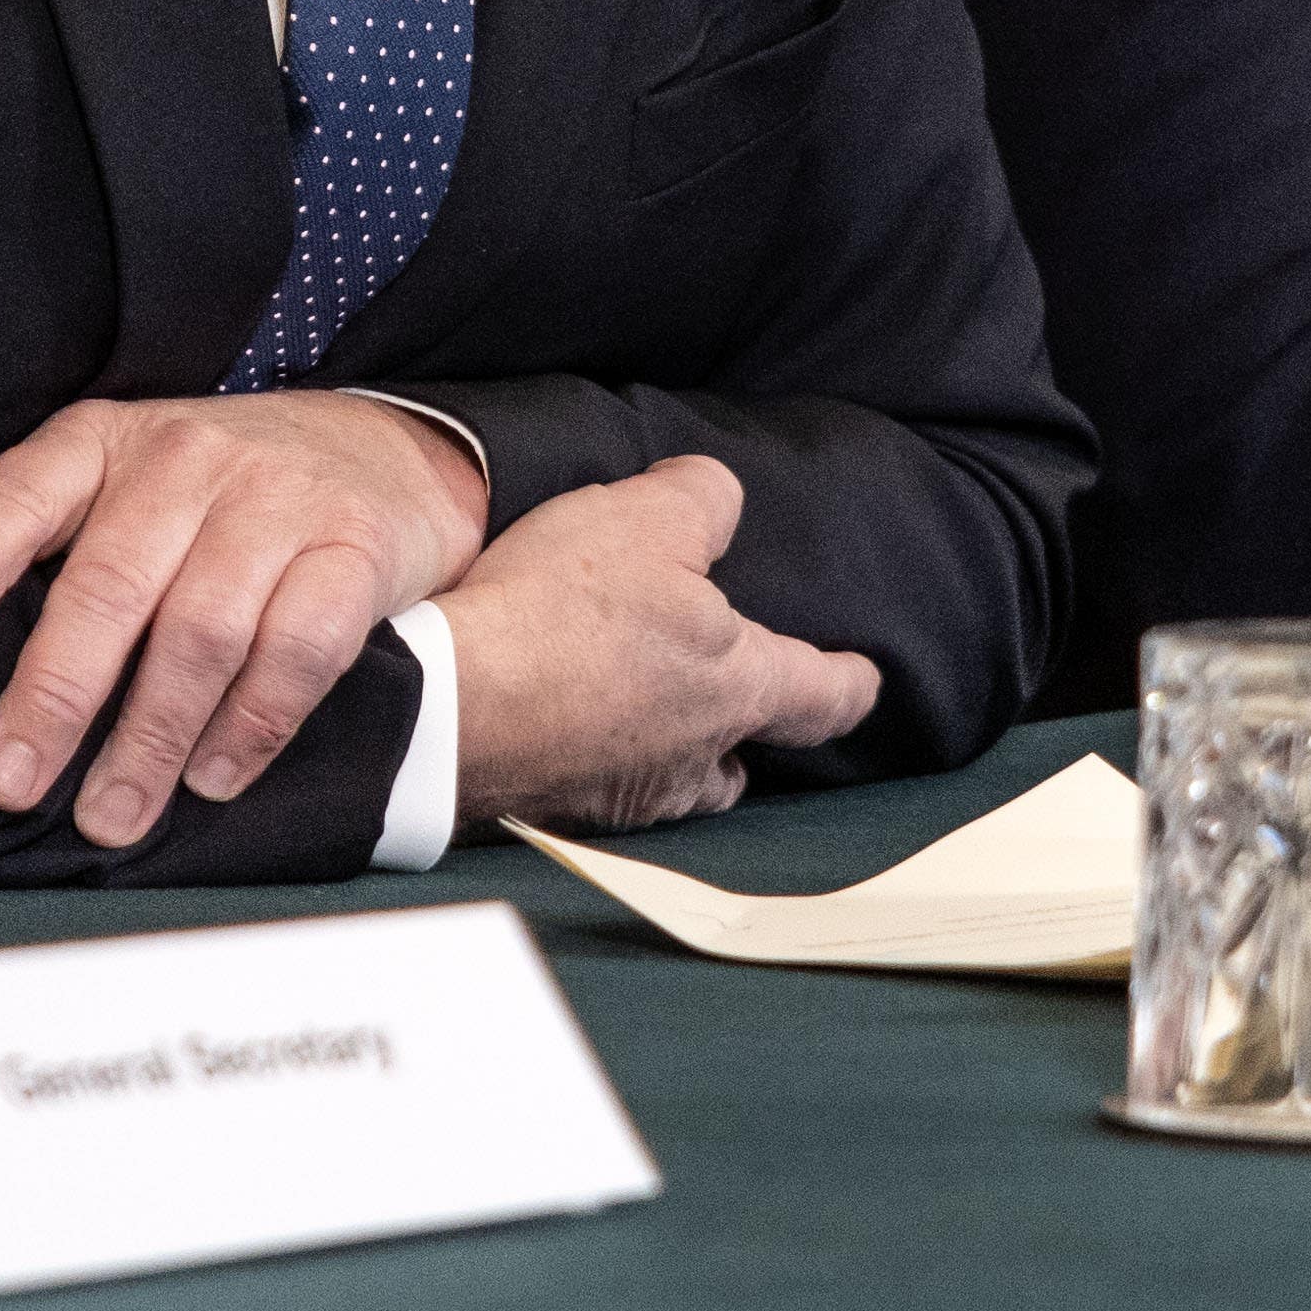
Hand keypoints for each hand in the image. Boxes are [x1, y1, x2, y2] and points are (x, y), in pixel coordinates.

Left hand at [0, 392, 488, 845]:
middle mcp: (188, 458)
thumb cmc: (222, 499)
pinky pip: (298, 650)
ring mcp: (278, 500)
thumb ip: (63, 558)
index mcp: (108, 442)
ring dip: (150, 737)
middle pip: (110, 584)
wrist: (381, 454)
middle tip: (10, 783)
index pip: (26, 489)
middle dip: (54, 696)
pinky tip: (214, 777)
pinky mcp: (353, 549)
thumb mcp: (130, 488)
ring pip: (200, 631)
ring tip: (113, 814)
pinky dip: (251, 726)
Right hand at [439, 456, 880, 835]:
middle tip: (720, 696)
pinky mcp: (552, 812)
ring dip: (658, 745)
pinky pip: (590, 784)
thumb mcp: (646, 516)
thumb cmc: (560, 614)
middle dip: (738, 730)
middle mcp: (691, 760)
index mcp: (737, 689)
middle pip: (741, 755)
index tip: (866, 681)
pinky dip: (585, 753)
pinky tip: (551, 717)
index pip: (825, 694)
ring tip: (627, 701)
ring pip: (668, 778)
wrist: (444, 708)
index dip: (851, 682)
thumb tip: (717, 498)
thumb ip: (702, 499)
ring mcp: (621, 798)